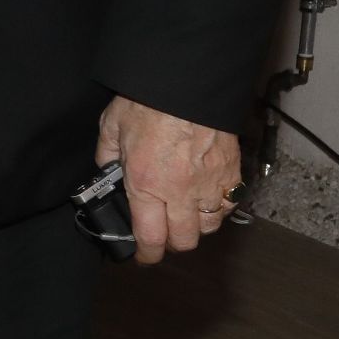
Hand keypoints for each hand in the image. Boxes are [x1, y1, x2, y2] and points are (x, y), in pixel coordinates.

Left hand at [97, 97, 242, 265]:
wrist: (187, 82)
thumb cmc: (147, 102)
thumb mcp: (111, 128)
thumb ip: (107, 157)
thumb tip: (106, 173)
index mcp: (146, 183)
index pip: (150, 237)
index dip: (147, 254)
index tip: (143, 256)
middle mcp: (180, 191)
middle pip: (184, 241)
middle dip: (170, 243)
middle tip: (161, 234)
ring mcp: (210, 184)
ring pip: (210, 227)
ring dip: (196, 227)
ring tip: (183, 214)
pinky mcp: (232, 172)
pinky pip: (230, 205)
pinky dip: (219, 208)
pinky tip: (206, 198)